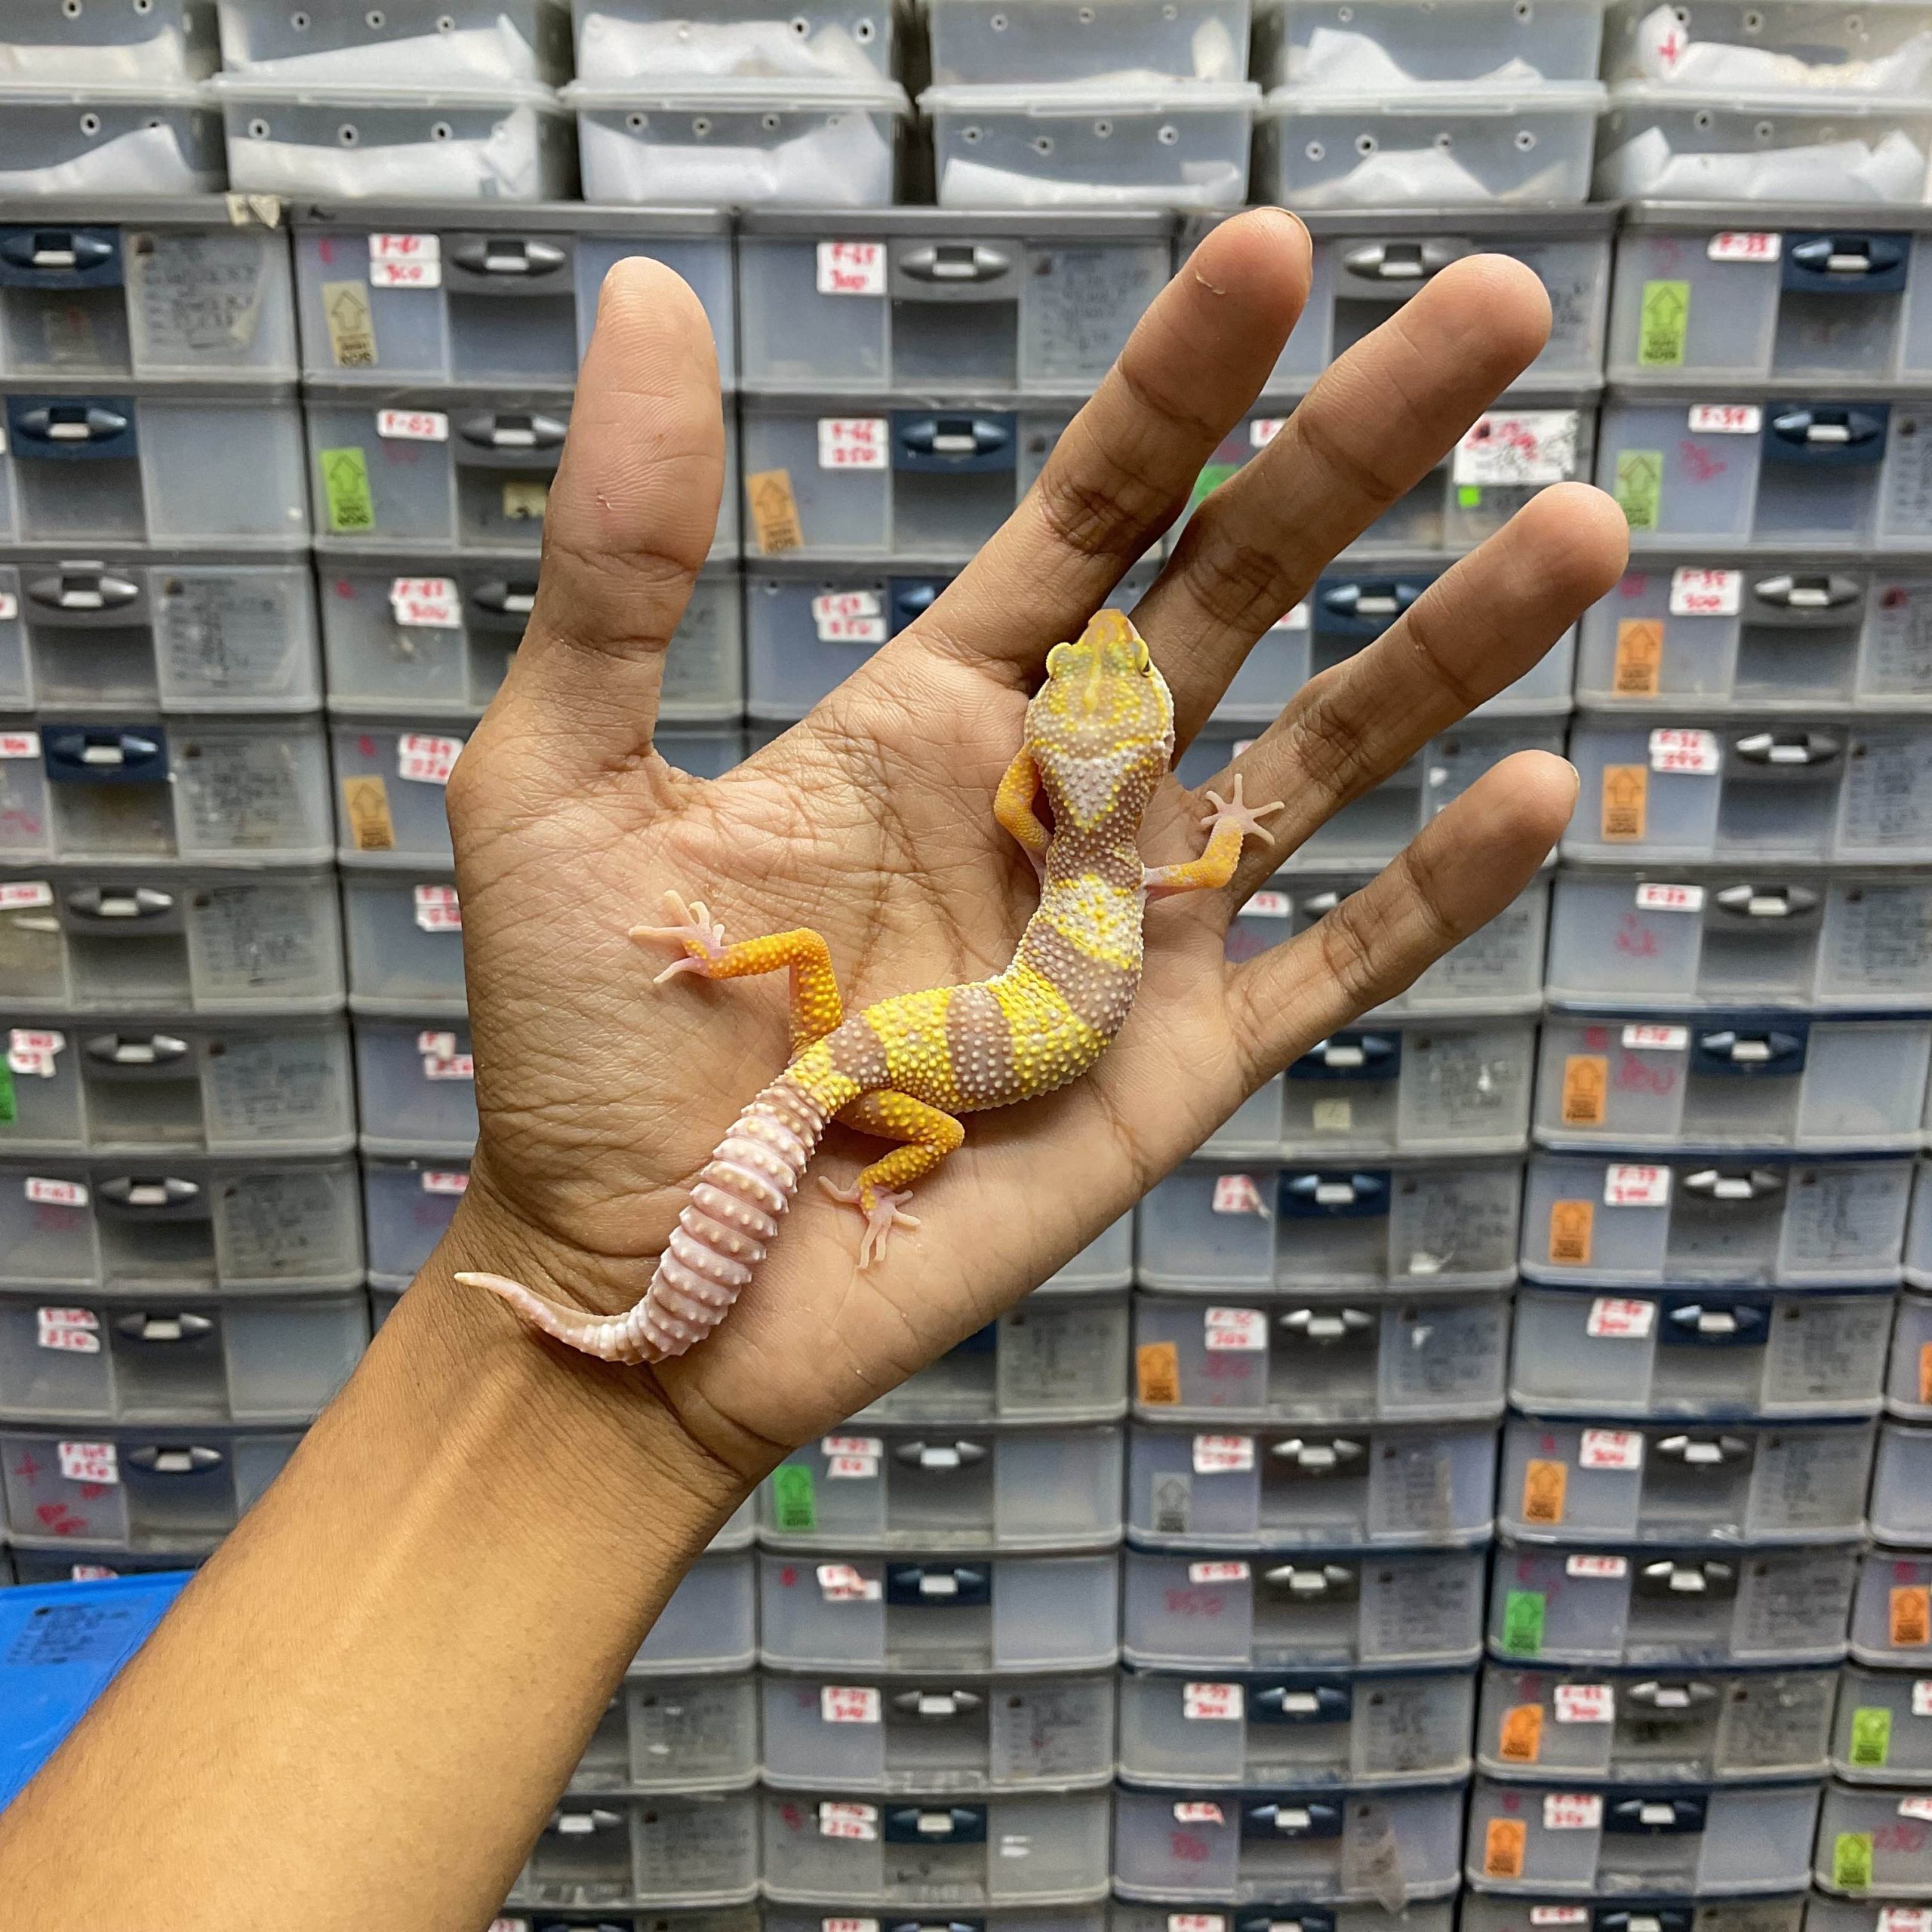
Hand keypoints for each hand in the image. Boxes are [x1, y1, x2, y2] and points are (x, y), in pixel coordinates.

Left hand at [442, 208, 1625, 1483]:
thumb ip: (620, 564)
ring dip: (1450, 648)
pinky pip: (1332, 964)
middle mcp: (1062, 799)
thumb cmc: (584, 1046)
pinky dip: (1436, 896)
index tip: (1276, 250)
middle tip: (1497, 309)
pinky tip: (1533, 793)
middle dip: (1365, 452)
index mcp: (940, 714)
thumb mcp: (562, 779)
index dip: (1184, 382)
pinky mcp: (1179, 1069)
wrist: (643, 1280)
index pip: (1094, 511)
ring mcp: (1137, 935)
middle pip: (1244, 592)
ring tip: (1579, 525)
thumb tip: (644, 303)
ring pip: (1325, 758)